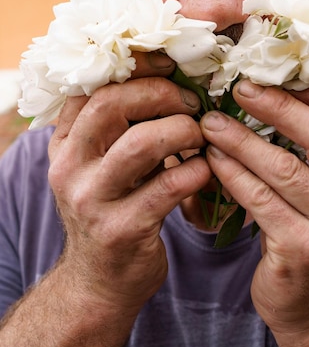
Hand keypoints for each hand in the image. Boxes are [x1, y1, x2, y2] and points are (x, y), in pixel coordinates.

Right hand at [48, 52, 210, 312]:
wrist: (99, 283)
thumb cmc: (111, 210)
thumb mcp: (100, 166)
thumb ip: (119, 128)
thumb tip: (169, 81)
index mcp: (65, 143)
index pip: (91, 87)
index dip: (134, 68)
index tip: (170, 63)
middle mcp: (69, 167)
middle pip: (112, 104)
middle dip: (161, 93)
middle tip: (191, 101)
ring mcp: (91, 200)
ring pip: (140, 143)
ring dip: (182, 131)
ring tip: (200, 135)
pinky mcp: (121, 230)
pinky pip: (166, 187)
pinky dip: (195, 171)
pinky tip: (206, 170)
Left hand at [200, 80, 308, 334]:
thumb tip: (274, 96)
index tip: (282, 76)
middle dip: (278, 106)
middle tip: (240, 88)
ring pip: (286, 167)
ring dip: (242, 139)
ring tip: (211, 122)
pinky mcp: (303, 250)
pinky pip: (261, 199)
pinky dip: (233, 174)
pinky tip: (213, 159)